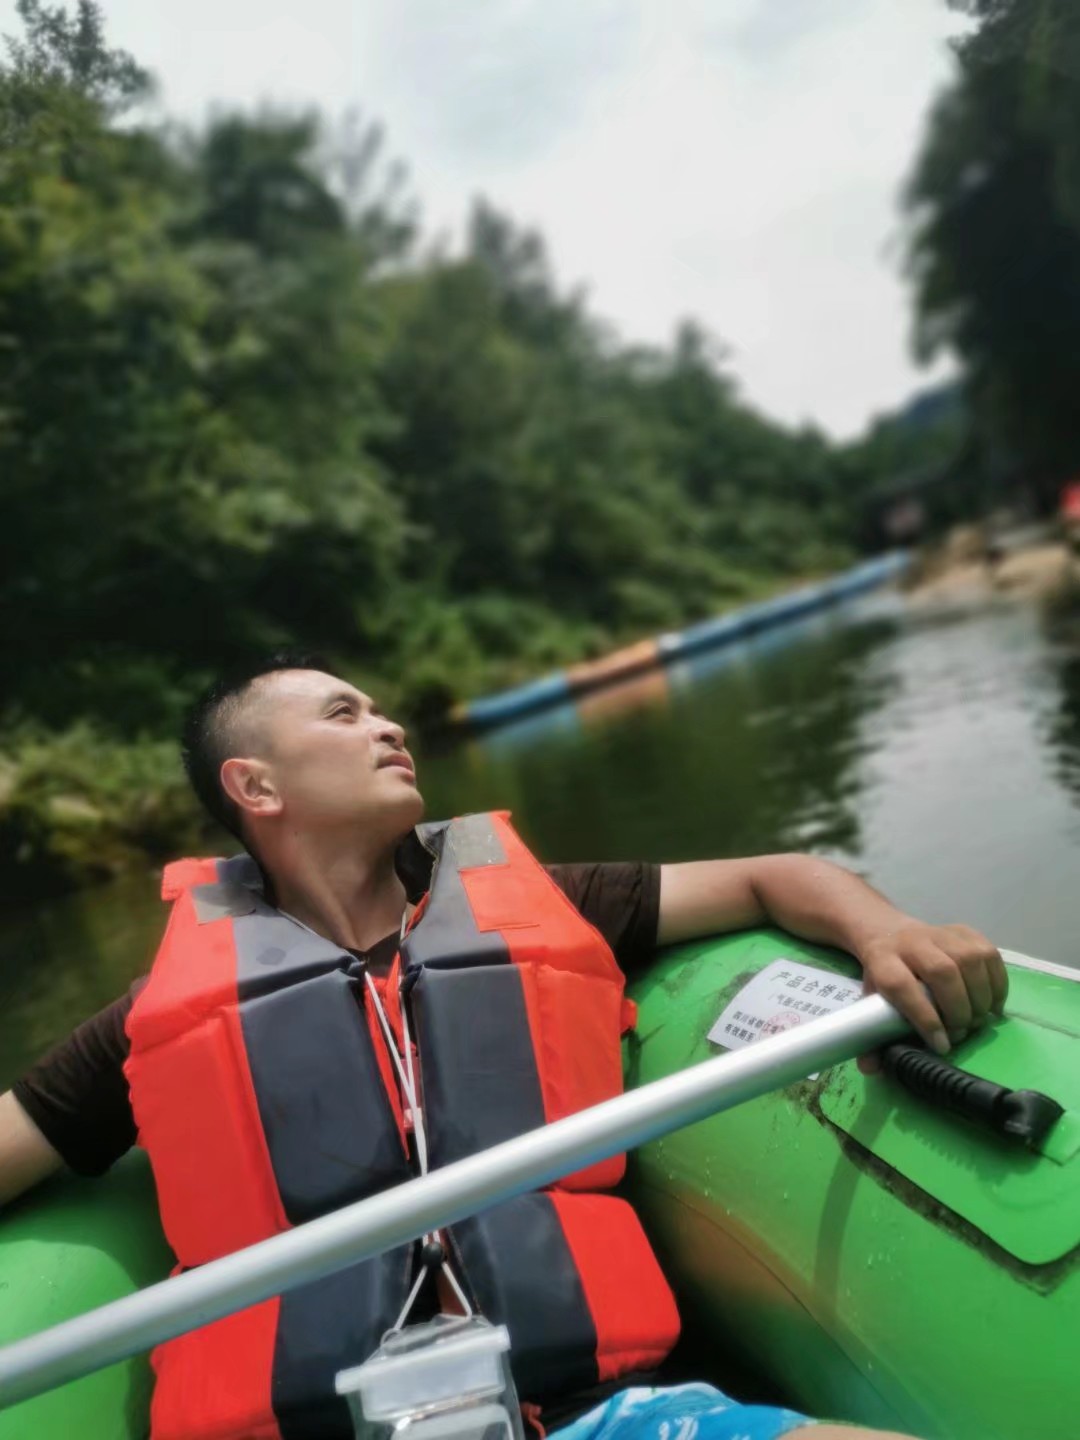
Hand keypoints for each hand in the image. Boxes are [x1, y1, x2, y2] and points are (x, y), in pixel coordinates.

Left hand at [855, 921, 1007, 1073]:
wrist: (889, 933)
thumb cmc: (884, 975)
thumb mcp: (871, 999)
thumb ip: (870, 1034)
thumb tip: (871, 1068)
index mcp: (883, 960)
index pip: (902, 986)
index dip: (924, 1017)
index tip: (941, 1044)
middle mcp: (911, 942)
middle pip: (942, 971)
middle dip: (957, 1009)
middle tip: (961, 1033)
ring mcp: (940, 933)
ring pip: (969, 960)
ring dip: (980, 998)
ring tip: (977, 1020)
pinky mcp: (963, 930)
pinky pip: (988, 954)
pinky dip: (997, 983)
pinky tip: (992, 1004)